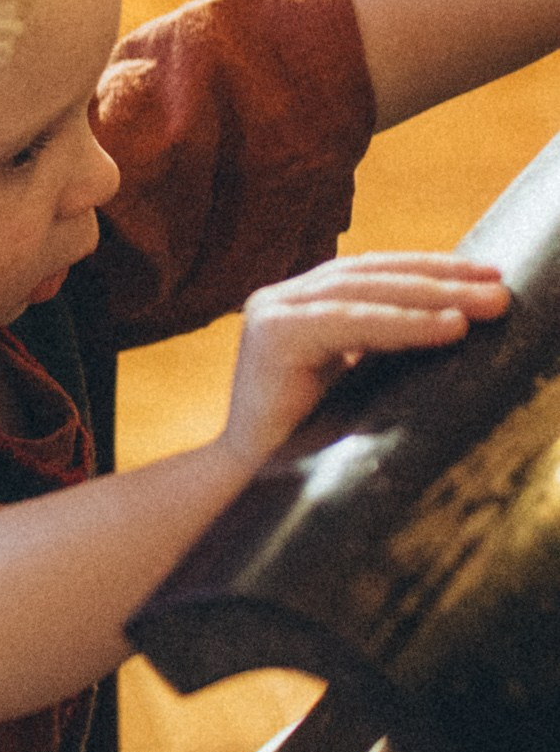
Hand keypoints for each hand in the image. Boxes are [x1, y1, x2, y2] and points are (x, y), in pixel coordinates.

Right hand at [221, 251, 508, 472]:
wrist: (252, 484)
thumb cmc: (309, 442)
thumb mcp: (352, 380)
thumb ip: (379, 345)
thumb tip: (455, 320)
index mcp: (299, 305)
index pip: (369, 273)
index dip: (429, 268)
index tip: (485, 274)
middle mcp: (280, 298)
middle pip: (371, 275)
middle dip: (440, 279)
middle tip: (498, 289)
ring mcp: (271, 311)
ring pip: (363, 291)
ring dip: (431, 296)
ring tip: (482, 306)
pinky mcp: (272, 334)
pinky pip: (347, 322)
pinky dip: (403, 324)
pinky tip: (448, 327)